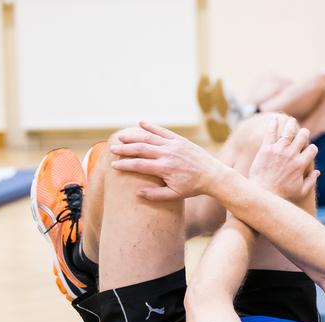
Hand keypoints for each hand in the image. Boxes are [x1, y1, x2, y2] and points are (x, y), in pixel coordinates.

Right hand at [110, 121, 229, 200]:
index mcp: (165, 168)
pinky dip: (152, 126)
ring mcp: (174, 145)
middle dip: (125, 149)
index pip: (139, 165)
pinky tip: (141, 123)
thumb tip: (137, 192)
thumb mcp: (175, 195)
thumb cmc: (193, 188)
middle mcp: (168, 154)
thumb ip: (156, 195)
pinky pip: (163, 131)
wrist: (213, 176)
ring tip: (121, 137)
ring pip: (150, 137)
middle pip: (141, 149)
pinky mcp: (180, 140)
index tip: (113, 164)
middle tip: (112, 149)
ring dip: (134, 136)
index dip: (125, 164)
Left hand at [248, 116, 319, 205]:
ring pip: (289, 131)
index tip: (309, 150)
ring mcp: (278, 150)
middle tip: (303, 133)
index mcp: (301, 164)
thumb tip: (318, 172)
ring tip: (291, 122)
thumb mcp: (301, 191)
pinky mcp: (266, 148)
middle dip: (304, 133)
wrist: (262, 192)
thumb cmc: (282, 194)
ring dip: (292, 125)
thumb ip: (311, 181)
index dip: (312, 149)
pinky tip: (274, 120)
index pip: (312, 149)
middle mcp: (291, 154)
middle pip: (303, 136)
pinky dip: (273, 125)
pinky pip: (270, 133)